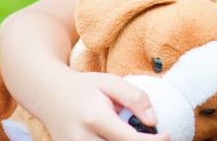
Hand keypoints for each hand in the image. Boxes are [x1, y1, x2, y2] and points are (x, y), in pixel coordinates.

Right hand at [37, 71, 168, 140]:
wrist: (49, 95)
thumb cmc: (84, 87)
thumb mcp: (111, 82)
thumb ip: (135, 98)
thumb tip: (154, 121)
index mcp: (94, 118)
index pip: (129, 140)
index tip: (167, 135)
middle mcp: (81, 140)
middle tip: (155, 138)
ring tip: (136, 136)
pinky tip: (121, 138)